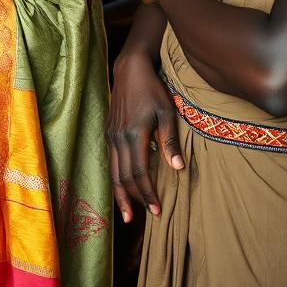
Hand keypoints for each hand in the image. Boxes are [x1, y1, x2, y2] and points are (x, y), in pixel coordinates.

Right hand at [106, 51, 184, 222]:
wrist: (130, 69)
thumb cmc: (152, 90)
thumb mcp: (167, 113)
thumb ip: (170, 141)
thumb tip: (178, 168)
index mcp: (133, 134)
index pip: (139, 173)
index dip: (148, 194)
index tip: (157, 211)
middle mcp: (118, 137)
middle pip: (123, 176)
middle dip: (134, 199)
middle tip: (146, 217)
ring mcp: (111, 134)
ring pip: (112, 170)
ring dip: (120, 193)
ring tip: (126, 213)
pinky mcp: (109, 131)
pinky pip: (110, 160)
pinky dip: (116, 177)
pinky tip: (122, 186)